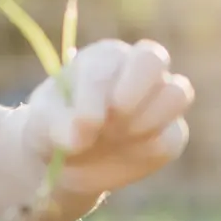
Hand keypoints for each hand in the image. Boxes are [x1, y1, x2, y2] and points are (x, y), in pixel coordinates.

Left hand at [18, 38, 192, 200]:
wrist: (67, 163)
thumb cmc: (52, 129)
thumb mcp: (42, 126)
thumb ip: (57, 124)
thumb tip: (81, 133)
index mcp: (104, 57)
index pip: (111, 60)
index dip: (98, 92)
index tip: (83, 122)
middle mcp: (136, 71)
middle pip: (154, 58)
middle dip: (135, 87)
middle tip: (116, 114)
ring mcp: (157, 101)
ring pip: (178, 93)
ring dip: (149, 118)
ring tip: (118, 136)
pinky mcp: (169, 134)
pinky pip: (175, 136)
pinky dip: (151, 149)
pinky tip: (125, 155)